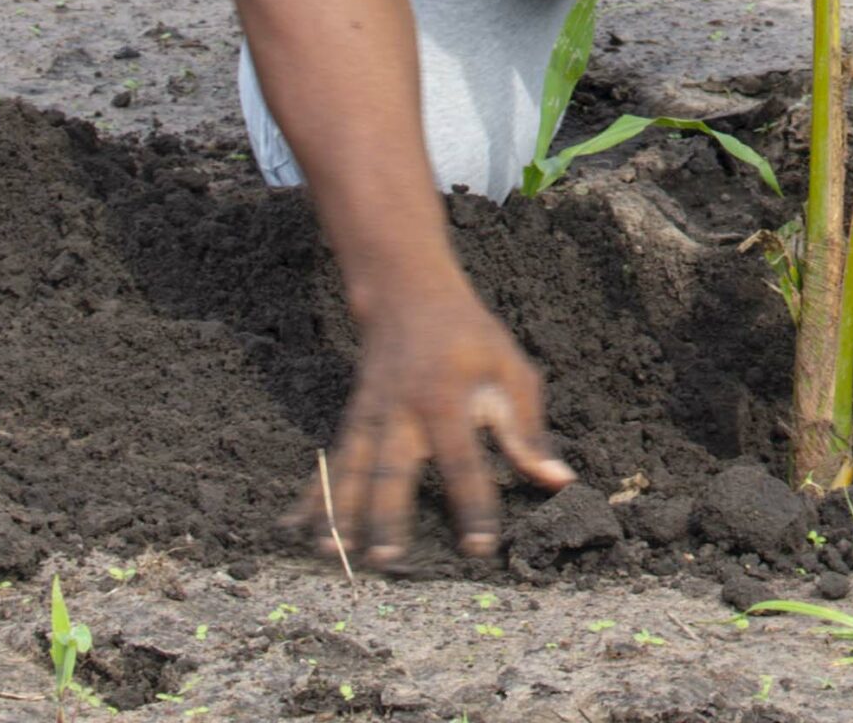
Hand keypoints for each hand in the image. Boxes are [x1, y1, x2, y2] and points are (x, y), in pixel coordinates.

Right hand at [288, 270, 572, 563]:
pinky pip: (331, 461)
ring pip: (351, 468)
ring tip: (329, 555)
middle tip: (385, 559)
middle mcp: (401, 410)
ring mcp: (370, 415)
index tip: (479, 547)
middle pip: (391, 467)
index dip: (472, 503)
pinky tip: (293, 529)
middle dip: (386, 513)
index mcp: (446, 397)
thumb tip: (559, 481)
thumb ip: (529, 428)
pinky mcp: (351, 419)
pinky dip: (311, 495)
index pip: (462, 459)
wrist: (408, 292)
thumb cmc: (468, 336)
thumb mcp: (508, 367)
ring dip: (339, 513)